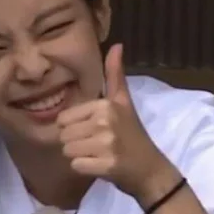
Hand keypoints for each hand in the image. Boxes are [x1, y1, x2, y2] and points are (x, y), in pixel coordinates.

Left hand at [58, 43, 175, 202]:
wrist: (150, 168)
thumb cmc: (132, 133)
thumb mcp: (123, 101)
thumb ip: (114, 74)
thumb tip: (117, 45)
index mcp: (105, 105)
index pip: (64, 118)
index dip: (74, 127)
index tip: (93, 130)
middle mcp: (104, 122)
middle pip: (63, 136)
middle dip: (76, 142)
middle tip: (96, 144)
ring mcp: (106, 145)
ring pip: (67, 151)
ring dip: (79, 156)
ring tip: (98, 154)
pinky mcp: (106, 166)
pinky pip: (76, 166)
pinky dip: (84, 169)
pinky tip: (100, 166)